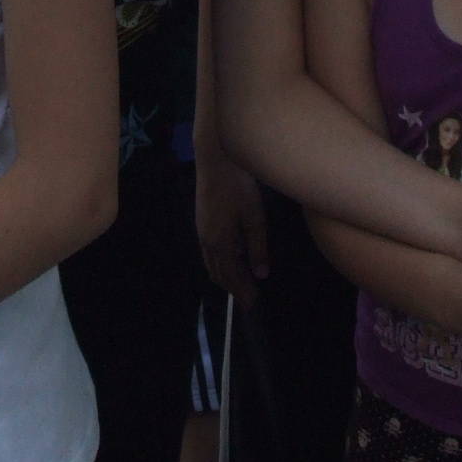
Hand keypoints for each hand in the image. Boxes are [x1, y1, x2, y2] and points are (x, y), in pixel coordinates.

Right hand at [195, 145, 268, 304]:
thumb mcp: (254, 217)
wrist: (216, 158)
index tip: (252, 303)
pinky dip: (219, 261)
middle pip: (218, 272)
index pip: (231, 275)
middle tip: (247, 299)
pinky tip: (229, 257)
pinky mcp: (202, 219)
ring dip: (224, 275)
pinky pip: (208, 251)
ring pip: (211, 262)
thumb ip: (257, 246)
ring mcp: (201, 229)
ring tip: (239, 283)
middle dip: (233, 287)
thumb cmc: (238, 186)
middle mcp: (206, 240)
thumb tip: (261, 274)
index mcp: (220, 242)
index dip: (242, 290)